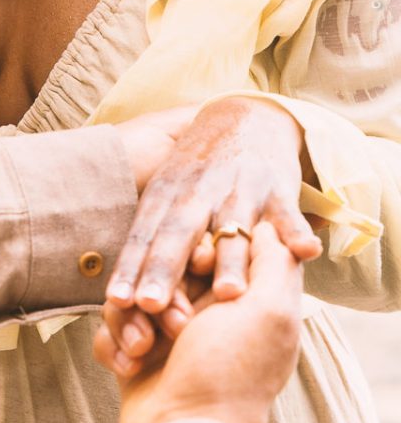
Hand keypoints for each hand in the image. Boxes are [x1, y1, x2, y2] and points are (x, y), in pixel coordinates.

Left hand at [106, 97, 321, 314]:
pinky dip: (297, 232)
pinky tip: (307, 251)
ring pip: (233, 229)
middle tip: (150, 305)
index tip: (116, 301)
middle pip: (178, 233)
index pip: (143, 234)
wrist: (245, 117)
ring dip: (230, 260)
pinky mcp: (277, 190)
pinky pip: (288, 215)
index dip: (130, 267)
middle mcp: (198, 192)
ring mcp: (239, 190)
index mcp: (166, 193)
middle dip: (164, 268)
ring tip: (228, 294)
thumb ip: (152, 240)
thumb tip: (123, 300)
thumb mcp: (168, 193)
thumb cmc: (197, 172)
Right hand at [108, 223, 303, 422]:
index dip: (200, 251)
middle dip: (161, 289)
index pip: (211, 247)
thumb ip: (274, 261)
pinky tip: (131, 366)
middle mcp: (206, 316)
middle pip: (165, 268)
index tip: (200, 264)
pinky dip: (115, 344)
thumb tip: (267, 225)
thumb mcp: (271, 311)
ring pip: (132, 295)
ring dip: (133, 319)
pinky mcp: (134, 357)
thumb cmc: (232, 373)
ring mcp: (167, 337)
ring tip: (146, 348)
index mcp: (241, 302)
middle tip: (172, 319)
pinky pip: (110, 329)